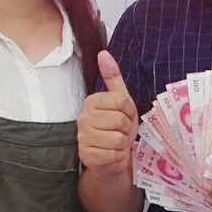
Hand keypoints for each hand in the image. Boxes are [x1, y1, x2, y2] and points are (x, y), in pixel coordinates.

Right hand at [77, 50, 138, 174]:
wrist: (112, 158)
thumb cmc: (118, 129)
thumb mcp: (121, 101)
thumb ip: (113, 77)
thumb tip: (103, 53)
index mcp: (91, 101)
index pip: (121, 101)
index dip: (129, 112)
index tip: (124, 117)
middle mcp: (83, 117)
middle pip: (120, 120)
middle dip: (126, 130)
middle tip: (120, 132)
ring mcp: (82, 137)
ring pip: (117, 138)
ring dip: (122, 144)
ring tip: (116, 144)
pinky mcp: (86, 155)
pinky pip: (112, 154)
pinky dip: (117, 157)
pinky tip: (112, 155)